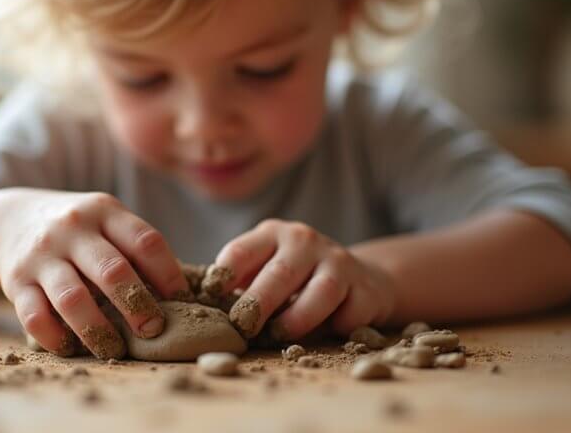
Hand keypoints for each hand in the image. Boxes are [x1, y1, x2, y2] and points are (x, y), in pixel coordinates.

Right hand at [0, 190, 189, 358]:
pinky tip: (72, 349)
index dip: (169, 275)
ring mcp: (41, 256)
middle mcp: (72, 230)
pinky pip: (35, 317)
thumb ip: (136, 248)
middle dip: (138, 307)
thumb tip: (182, 294)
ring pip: (73, 298)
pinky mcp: (16, 282)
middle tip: (155, 331)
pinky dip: (56, 338)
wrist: (11, 218)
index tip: (183, 301)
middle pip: (112, 271)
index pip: (146, 241)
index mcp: (104, 211)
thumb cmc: (78, 230)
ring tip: (116, 349)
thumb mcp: (107, 221)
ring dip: (98, 331)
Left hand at [212, 219, 394, 339]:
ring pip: (321, 291)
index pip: (242, 251)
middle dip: (258, 303)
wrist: (363, 279)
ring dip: (297, 318)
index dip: (223, 276)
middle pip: (279, 273)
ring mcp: (339, 263)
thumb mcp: (267, 268)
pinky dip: (336, 328)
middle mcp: (305, 242)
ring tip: (280, 335)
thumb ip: (241, 283)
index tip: (211, 298)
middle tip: (242, 327)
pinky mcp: (366, 289)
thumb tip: (204, 310)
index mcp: (273, 235)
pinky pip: (349, 313)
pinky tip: (326, 333)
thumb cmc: (299, 280)